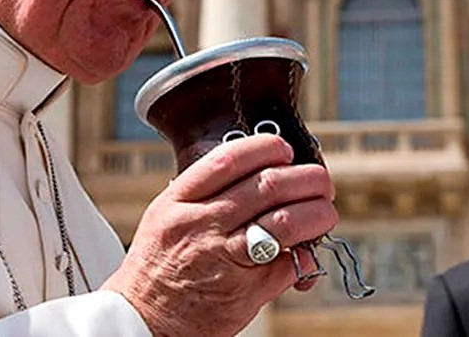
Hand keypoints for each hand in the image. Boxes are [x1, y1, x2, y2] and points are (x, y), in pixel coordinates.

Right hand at [101, 134, 337, 336]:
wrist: (144, 320)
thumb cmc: (157, 266)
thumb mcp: (166, 217)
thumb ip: (204, 195)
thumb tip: (260, 175)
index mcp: (179, 202)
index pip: (229, 160)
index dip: (266, 148)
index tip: (284, 150)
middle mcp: (201, 224)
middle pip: (268, 186)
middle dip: (306, 179)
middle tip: (319, 182)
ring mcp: (224, 257)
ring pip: (286, 222)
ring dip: (317, 214)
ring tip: (324, 213)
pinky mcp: (245, 289)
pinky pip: (289, 264)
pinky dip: (307, 255)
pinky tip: (305, 251)